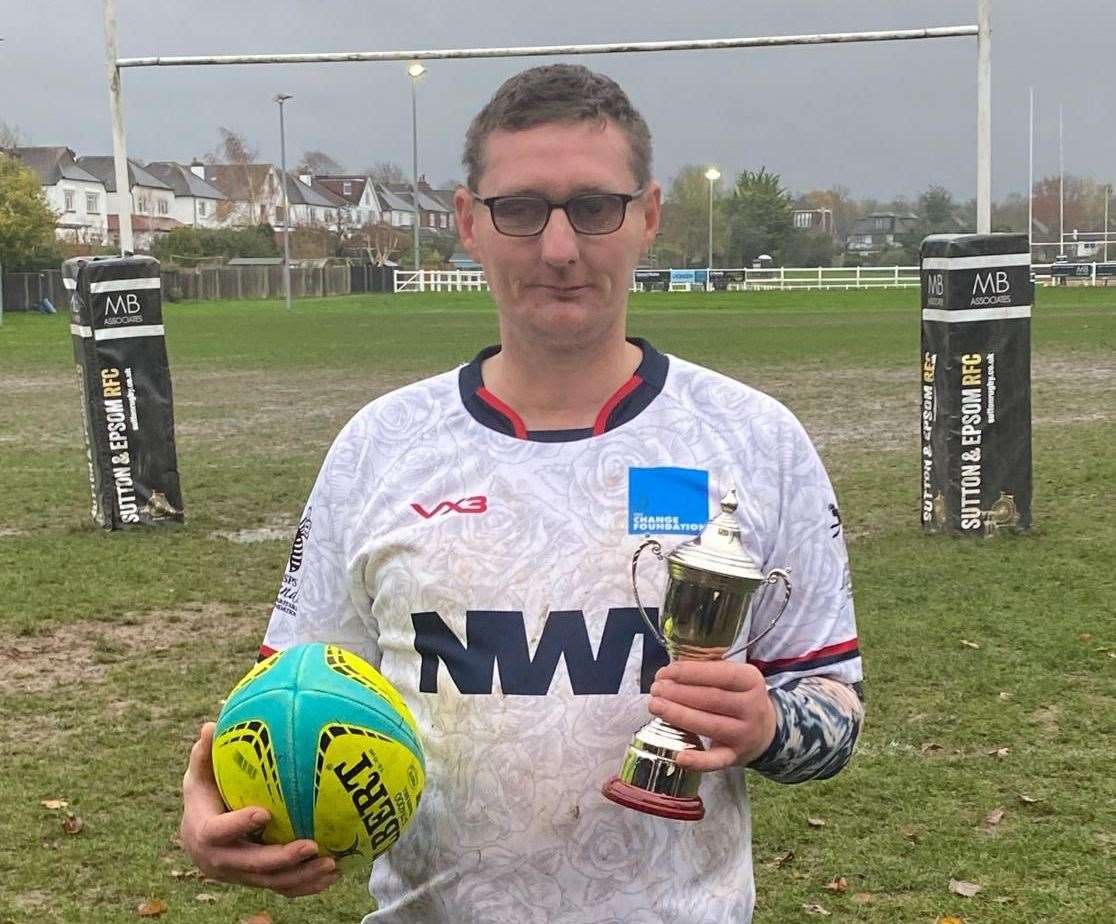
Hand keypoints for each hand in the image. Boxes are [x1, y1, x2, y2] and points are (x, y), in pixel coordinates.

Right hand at [179, 722, 338, 897]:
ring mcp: (240, 875)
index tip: (264, 813)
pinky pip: (283, 888)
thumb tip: (209, 725)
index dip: (240, 825)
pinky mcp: (256, 882)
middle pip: (252, 866)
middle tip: (311, 846)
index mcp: (204, 833)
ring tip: (332, 865)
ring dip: (302, 877)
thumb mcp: (199, 775)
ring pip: (272, 883)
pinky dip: (307, 885)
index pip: (218, 833)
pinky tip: (333, 875)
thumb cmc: (204, 796)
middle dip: (282, 859)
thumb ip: (204, 754)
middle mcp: (220, 861)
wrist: (198, 839)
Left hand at [648, 661, 775, 770]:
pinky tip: (678, 756)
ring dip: (678, 716)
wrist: (764, 729)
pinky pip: (716, 761)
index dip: (690, 672)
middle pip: (711, 699)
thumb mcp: (733, 676)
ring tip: (655, 705)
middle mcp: (752, 708)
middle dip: (678, 693)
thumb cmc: (737, 696)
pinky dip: (697, 761)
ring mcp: (744, 734)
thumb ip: (707, 669)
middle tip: (656, 689)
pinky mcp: (735, 756)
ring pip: (709, 725)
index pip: (720, 674)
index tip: (666, 672)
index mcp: (751, 681)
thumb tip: (671, 670)